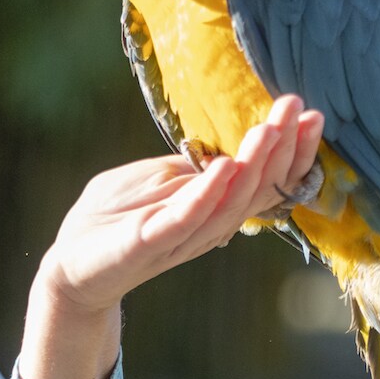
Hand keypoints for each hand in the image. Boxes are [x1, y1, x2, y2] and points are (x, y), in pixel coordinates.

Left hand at [36, 94, 323, 314]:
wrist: (68, 267)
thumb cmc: (111, 220)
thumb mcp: (152, 183)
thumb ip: (188, 171)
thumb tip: (225, 152)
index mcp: (209, 208)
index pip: (259, 178)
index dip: (288, 151)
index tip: (311, 114)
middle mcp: (204, 224)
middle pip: (254, 188)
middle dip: (281, 149)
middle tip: (302, 111)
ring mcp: (177, 236)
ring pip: (227, 203)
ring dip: (253, 165)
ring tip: (270, 130)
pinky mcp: (145, 244)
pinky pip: (183, 220)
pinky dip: (206, 194)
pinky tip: (224, 167)